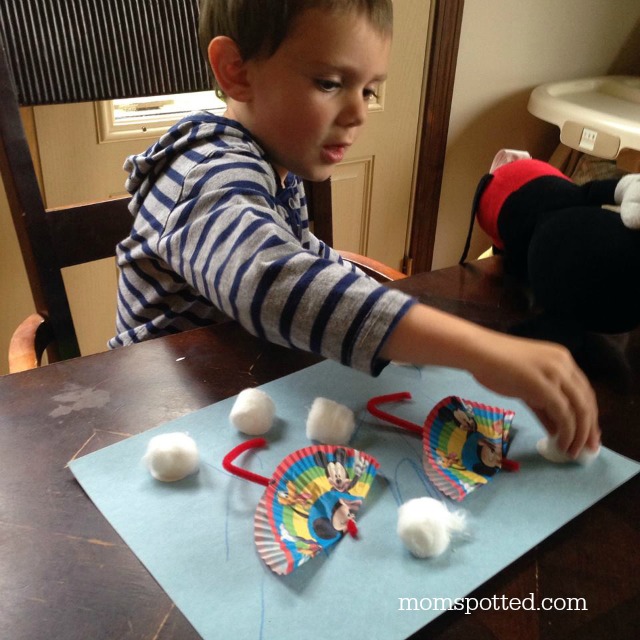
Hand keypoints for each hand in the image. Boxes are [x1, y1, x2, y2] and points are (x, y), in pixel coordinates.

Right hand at [471, 334, 599, 457]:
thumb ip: (543, 404)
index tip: (588, 435)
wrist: (478, 352)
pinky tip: (561, 444)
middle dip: (590, 428)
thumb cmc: (495, 365)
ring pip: (580, 409)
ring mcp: (555, 374)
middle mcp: (565, 364)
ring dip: (579, 434)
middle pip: (587, 401)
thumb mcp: (526, 384)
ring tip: (573, 451)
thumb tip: (556, 429)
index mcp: (562, 359)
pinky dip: (567, 433)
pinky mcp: (544, 387)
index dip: (589, 415)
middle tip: (589, 448)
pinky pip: (564, 414)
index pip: (585, 391)